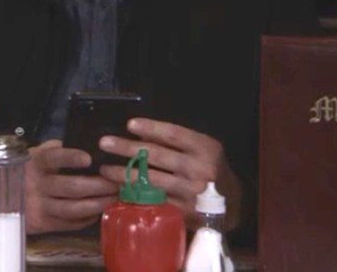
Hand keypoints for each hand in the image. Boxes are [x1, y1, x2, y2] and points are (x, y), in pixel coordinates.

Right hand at [24, 140, 118, 234]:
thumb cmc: (21, 172)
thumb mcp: (31, 155)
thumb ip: (51, 150)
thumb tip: (77, 142)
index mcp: (35, 163)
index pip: (53, 158)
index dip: (70, 158)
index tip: (88, 159)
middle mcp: (37, 185)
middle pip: (72, 187)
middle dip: (99, 185)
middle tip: (118, 182)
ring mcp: (39, 206)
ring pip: (74, 208)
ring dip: (98, 203)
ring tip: (115, 198)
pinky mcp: (43, 224)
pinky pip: (69, 223)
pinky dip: (87, 218)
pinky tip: (98, 211)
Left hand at [98, 119, 242, 229]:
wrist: (232, 206)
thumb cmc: (210, 169)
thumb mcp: (202, 149)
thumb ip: (177, 141)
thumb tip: (142, 133)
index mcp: (206, 148)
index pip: (174, 134)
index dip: (151, 128)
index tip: (129, 124)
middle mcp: (200, 169)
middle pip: (157, 155)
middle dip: (127, 148)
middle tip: (104, 143)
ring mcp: (191, 193)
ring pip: (151, 180)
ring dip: (124, 174)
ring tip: (105, 169)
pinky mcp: (183, 212)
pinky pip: (154, 200)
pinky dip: (134, 195)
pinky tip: (119, 190)